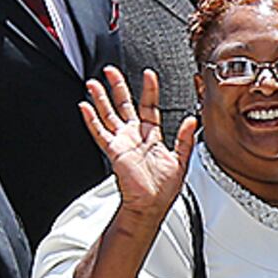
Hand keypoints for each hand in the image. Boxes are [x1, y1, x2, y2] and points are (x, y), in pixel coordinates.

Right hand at [79, 65, 197, 219]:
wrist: (151, 205)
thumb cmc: (163, 189)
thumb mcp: (182, 160)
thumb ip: (186, 139)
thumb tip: (192, 120)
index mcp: (151, 136)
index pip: (148, 106)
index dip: (149, 90)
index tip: (149, 74)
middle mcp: (134, 136)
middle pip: (123, 105)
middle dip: (117, 87)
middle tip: (111, 71)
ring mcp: (122, 143)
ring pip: (108, 115)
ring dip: (100, 99)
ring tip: (93, 83)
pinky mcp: (114, 151)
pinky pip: (100, 133)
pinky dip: (91, 120)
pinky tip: (84, 107)